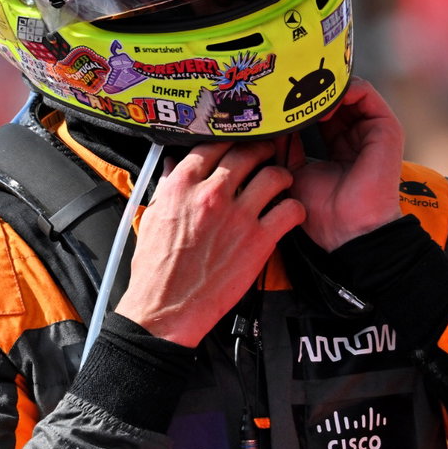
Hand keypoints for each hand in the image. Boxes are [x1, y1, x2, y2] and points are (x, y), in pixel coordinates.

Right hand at [115, 141, 304, 346]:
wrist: (166, 309)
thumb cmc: (157, 268)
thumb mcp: (152, 217)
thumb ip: (167, 186)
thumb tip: (174, 165)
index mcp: (182, 185)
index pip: (213, 144)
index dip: (229, 139)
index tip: (237, 143)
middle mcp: (212, 194)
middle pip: (247, 152)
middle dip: (261, 149)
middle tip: (267, 153)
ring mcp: (238, 216)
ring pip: (274, 175)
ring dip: (282, 175)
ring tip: (282, 181)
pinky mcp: (259, 240)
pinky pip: (290, 211)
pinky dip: (295, 208)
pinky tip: (290, 212)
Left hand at [288, 78, 403, 250]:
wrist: (348, 228)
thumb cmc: (323, 210)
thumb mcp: (294, 170)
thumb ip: (286, 144)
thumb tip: (272, 120)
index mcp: (338, 146)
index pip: (320, 112)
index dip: (302, 102)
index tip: (278, 96)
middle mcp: (357, 135)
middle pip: (335, 98)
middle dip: (312, 88)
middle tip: (287, 83)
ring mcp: (372, 130)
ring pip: (348, 91)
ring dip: (325, 87)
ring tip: (304, 92)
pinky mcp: (385, 126)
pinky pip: (365, 92)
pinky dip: (343, 88)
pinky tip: (323, 101)